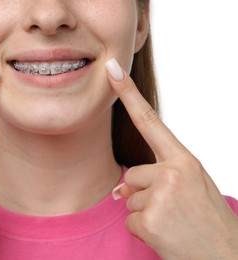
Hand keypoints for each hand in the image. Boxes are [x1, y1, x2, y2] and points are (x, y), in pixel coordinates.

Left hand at [106, 59, 237, 258]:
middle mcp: (173, 172)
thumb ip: (157, 179)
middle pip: (133, 174)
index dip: (128, 95)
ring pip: (130, 198)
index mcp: (185, 161)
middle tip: (173, 211)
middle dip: (144, 194)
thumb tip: (118, 188)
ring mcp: (161, 196)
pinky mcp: (150, 220)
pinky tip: (165, 236)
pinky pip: (129, 221)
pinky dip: (142, 232)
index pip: (150, 121)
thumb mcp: (190, 189)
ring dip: (145, 214)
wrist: (227, 257)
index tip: (112, 71)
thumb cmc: (208, 221)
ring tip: (173, 223)